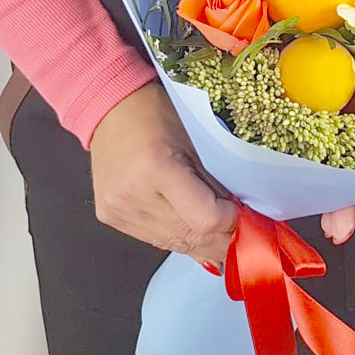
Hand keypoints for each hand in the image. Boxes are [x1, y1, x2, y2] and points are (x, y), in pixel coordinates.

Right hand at [89, 82, 237, 271]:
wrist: (111, 109)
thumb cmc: (155, 115)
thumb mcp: (195, 144)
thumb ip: (215, 184)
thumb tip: (237, 216)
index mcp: (157, 169)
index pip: (205, 219)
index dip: (230, 223)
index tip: (244, 217)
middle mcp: (134, 194)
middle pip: (190, 236)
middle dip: (221, 241)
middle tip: (241, 237)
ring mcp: (119, 208)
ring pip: (173, 244)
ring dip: (201, 245)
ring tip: (221, 238)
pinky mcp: (110, 216)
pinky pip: (153, 239)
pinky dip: (177, 237)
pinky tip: (193, 233)